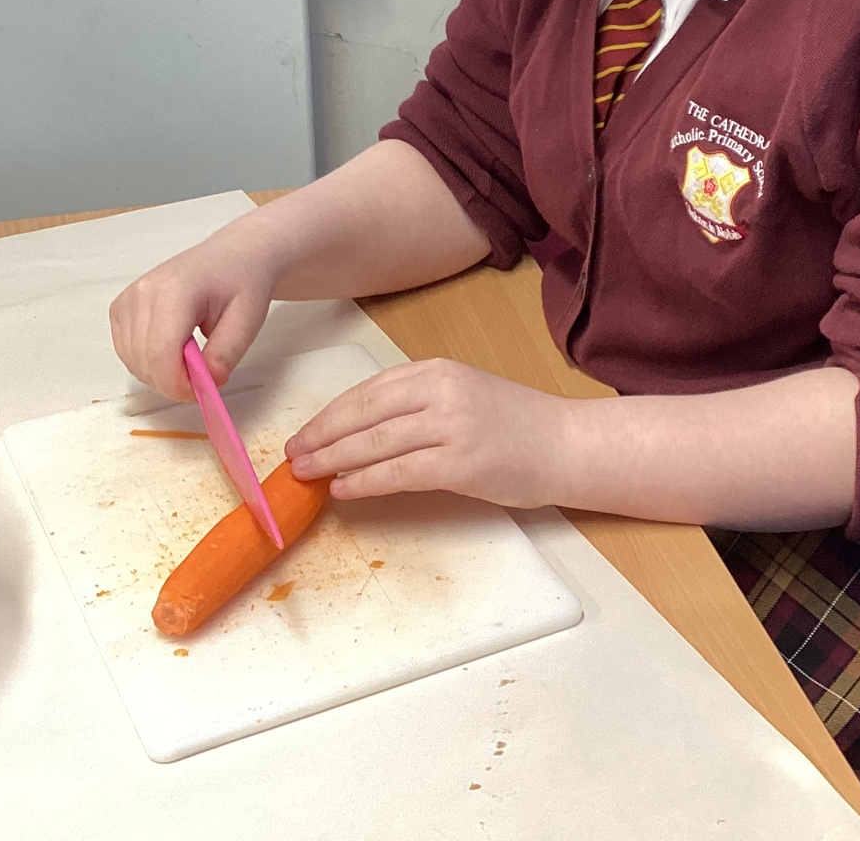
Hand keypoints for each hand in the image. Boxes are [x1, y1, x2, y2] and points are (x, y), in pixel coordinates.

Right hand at [109, 227, 281, 402]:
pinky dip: (148, 362)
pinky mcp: (121, 308)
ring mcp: (128, 299)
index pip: (160, 352)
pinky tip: (174, 349)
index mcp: (175, 290)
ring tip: (192, 357)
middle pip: (143, 361)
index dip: (177, 383)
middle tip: (203, 376)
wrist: (231, 257)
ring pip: (132, 361)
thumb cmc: (241, 282)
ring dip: (160, 373)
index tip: (201, 391)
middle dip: (172, 381)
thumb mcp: (248, 319)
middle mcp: (143, 292)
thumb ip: (226, 354)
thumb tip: (208, 382)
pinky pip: (126, 351)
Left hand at [286, 360, 570, 508]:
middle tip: (292, 457)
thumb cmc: (517, 425)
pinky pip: (398, 473)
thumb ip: (418, 404)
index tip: (304, 433)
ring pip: (375, 444)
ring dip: (333, 461)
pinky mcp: (461, 463)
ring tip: (306, 475)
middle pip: (364, 414)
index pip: (369, 390)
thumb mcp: (464, 395)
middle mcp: (442, 391)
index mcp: (439, 370)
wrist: (567, 445)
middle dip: (321, 437)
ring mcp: (452, 426)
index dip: (330, 414)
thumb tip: (359, 430)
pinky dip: (364, 482)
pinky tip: (345, 490)